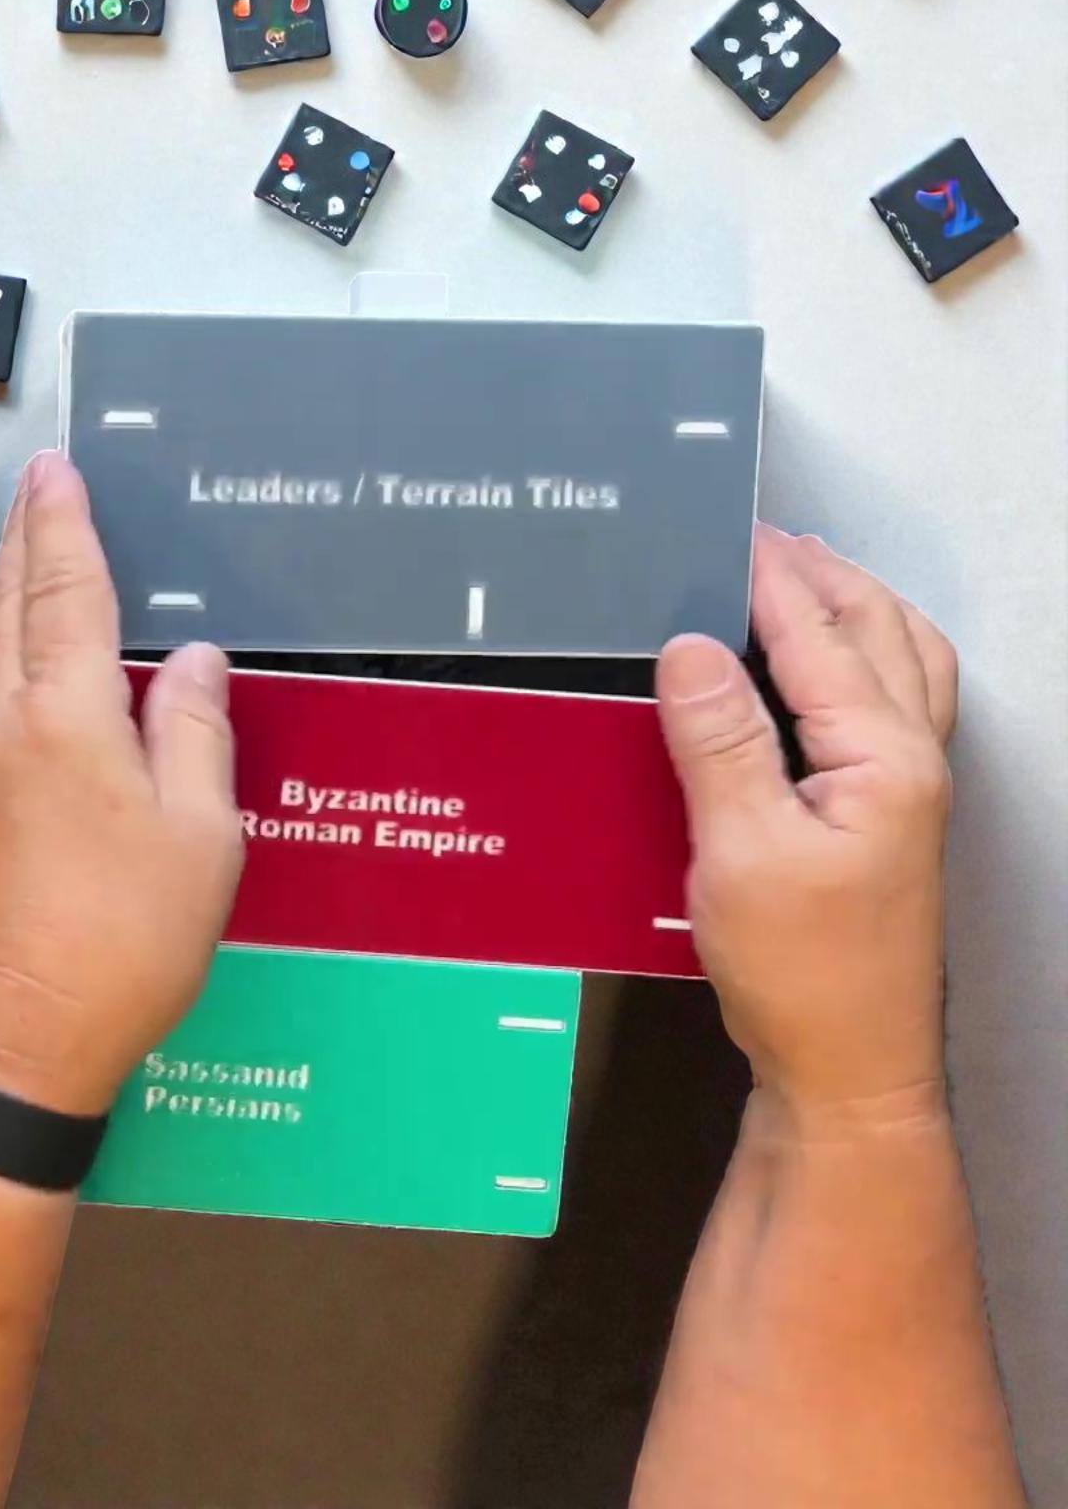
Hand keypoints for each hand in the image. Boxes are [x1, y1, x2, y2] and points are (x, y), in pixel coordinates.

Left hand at [0, 450, 242, 1117]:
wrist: (20, 1042)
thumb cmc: (121, 944)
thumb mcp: (199, 838)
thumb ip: (195, 733)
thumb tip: (195, 661)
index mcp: (61, 718)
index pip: (63, 590)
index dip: (63, 523)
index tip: (56, 472)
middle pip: (6, 604)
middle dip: (23, 538)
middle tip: (37, 489)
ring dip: (2, 589)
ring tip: (24, 552)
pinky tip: (6, 656)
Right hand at [654, 526, 957, 1127]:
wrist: (847, 1071)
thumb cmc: (802, 973)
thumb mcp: (742, 850)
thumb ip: (720, 740)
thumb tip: (692, 647)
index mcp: (883, 759)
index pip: (819, 637)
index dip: (768, 578)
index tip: (724, 532)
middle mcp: (911, 762)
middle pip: (880, 632)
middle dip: (820, 575)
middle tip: (756, 540)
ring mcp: (909, 790)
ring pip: (899, 663)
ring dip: (850, 609)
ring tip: (794, 579)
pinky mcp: (891, 817)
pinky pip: (889, 704)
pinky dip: (857, 658)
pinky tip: (813, 668)